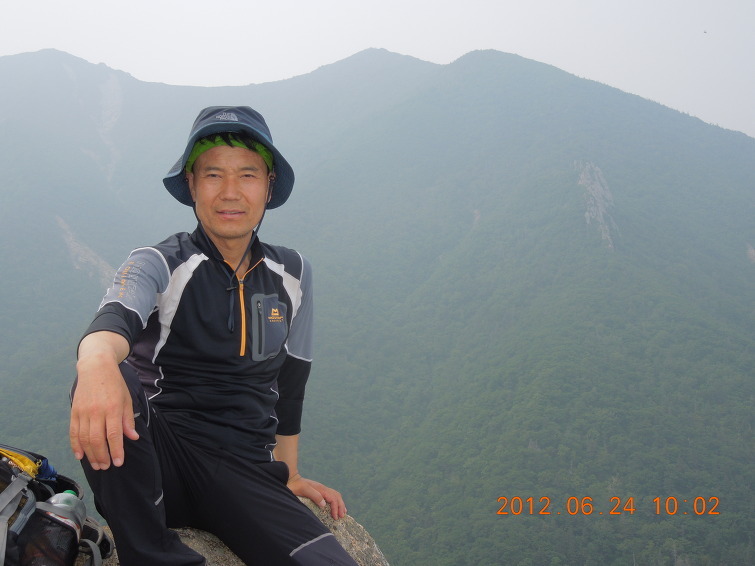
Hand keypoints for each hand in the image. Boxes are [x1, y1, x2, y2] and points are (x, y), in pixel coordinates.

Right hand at [70, 334, 137, 469]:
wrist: (96, 367)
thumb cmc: (115, 384)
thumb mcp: (127, 399)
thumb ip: (128, 420)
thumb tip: (133, 437)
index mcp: (113, 408)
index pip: (114, 434)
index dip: (116, 450)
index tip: (119, 463)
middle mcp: (97, 411)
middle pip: (97, 440)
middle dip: (102, 456)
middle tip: (106, 467)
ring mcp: (83, 412)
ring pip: (84, 439)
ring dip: (90, 454)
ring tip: (96, 464)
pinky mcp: (74, 411)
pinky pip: (73, 432)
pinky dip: (76, 445)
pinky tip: (80, 455)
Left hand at [287, 474, 346, 519]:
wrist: (290, 479)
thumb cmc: (295, 485)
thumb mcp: (304, 490)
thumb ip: (315, 496)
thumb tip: (324, 504)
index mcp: (321, 489)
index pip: (333, 498)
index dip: (335, 508)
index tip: (335, 517)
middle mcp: (323, 488)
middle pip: (337, 496)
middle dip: (340, 506)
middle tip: (342, 516)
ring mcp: (321, 489)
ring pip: (335, 495)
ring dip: (339, 504)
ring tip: (342, 512)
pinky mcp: (318, 491)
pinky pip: (330, 496)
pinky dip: (335, 501)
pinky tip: (334, 506)